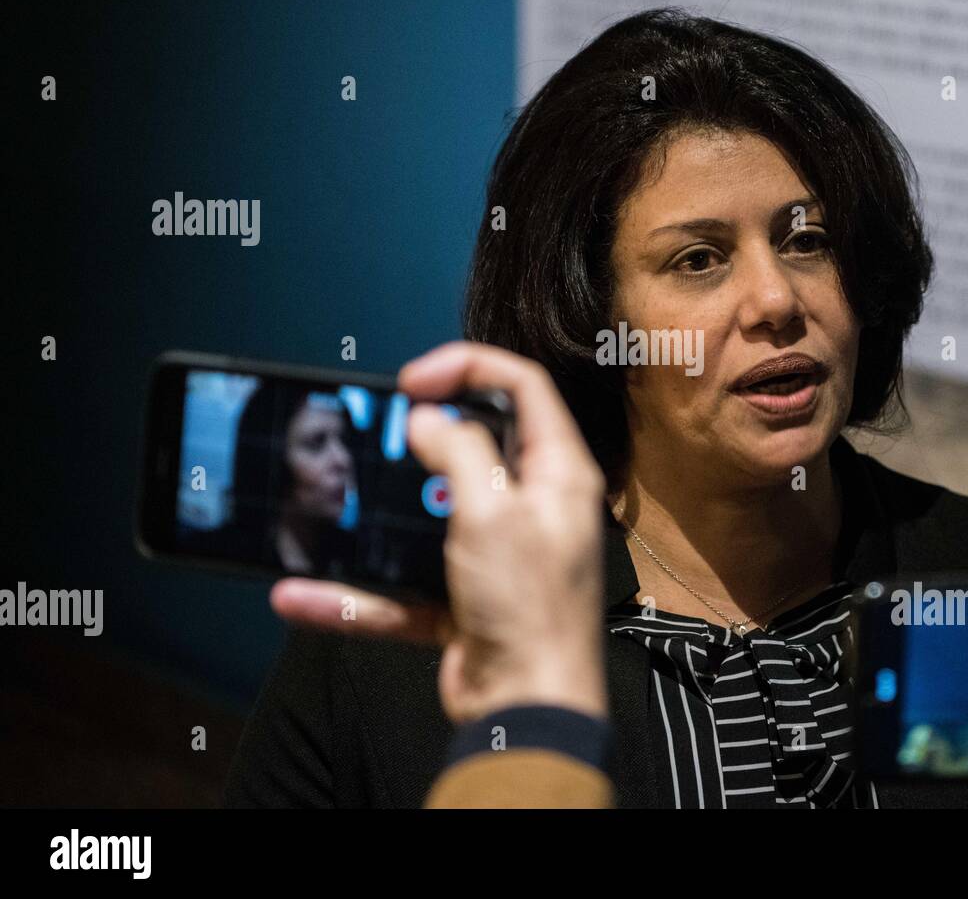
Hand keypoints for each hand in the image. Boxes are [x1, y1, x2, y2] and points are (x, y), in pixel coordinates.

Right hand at [269, 341, 608, 723]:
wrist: (527, 707)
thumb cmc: (530, 608)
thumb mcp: (493, 512)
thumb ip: (459, 453)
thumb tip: (429, 421)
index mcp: (556, 473)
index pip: (523, 387)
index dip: (468, 367)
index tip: (413, 381)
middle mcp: (531, 507)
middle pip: (474, 445)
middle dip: (419, 438)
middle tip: (378, 435)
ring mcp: (495, 555)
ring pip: (429, 516)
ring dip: (380, 515)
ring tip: (337, 500)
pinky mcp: (462, 599)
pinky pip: (402, 585)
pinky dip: (358, 592)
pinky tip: (305, 594)